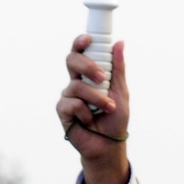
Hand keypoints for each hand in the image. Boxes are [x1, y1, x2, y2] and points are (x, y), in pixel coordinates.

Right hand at [57, 35, 130, 183]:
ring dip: (96, 98)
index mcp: (88, 75)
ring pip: (77, 86)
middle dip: (87, 66)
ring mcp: (68, 96)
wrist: (108, 144)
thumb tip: (119, 42)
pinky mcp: (62, 110)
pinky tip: (90, 120)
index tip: (88, 38)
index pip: (80, 52)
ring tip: (108, 108)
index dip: (80, 42)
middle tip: (101, 78)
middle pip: (71, 61)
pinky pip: (72, 104)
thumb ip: (118, 69)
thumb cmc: (114, 119)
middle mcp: (76, 82)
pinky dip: (86, 112)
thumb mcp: (121, 92)